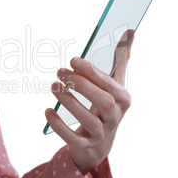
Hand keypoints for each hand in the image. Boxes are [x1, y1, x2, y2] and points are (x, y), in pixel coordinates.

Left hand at [45, 35, 133, 174]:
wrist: (99, 144)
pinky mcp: (85, 146)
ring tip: (53, 86)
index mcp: (123, 100)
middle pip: (104, 103)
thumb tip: (130, 32)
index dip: (92, 72)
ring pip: (88, 121)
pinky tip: (47, 111)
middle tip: (60, 71)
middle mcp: (115, 118)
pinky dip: (59, 125)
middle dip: (82, 85)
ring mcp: (101, 134)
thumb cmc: (106, 107)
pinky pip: (73, 138)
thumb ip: (120, 60)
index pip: (111, 85)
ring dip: (70, 102)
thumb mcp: (115, 84)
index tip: (73, 60)